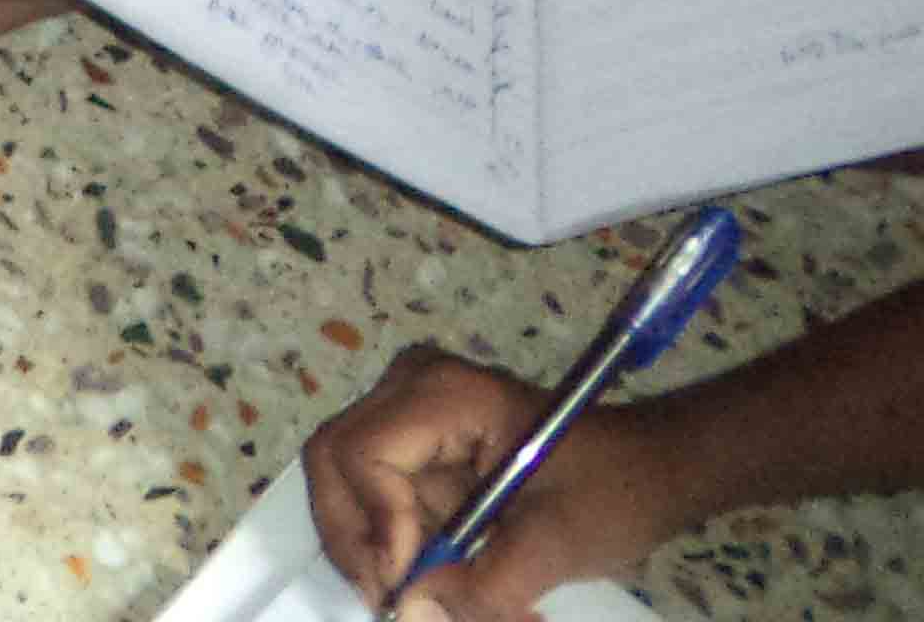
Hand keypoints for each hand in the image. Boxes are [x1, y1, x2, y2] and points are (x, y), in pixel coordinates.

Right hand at [306, 347, 699, 620]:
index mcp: (444, 394)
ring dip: (379, 555)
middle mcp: (408, 390)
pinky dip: (402, 553)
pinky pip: (378, 502)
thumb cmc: (615, 492)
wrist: (655, 470)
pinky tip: (441, 584)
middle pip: (335, 464)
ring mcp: (408, 415)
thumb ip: (482, 585)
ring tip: (430, 601)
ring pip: (347, 489)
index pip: (362, 454)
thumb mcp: (556, 544)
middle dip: (357, 542)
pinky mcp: (417, 446)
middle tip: (394, 602)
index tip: (408, 587)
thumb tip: (409, 611)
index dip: (376, 524)